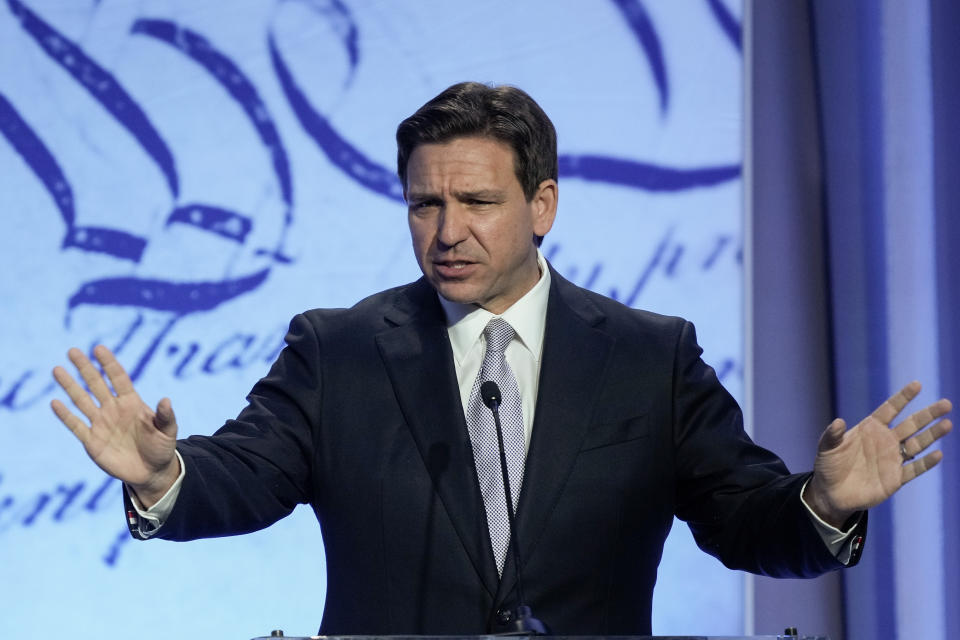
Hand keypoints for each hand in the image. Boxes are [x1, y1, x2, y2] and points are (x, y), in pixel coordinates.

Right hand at [51, 345, 179, 506]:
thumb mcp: (168, 431)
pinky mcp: (92, 441)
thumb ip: (165, 416)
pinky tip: (55, 402)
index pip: (118, 378)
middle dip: (85, 368)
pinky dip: (65, 415)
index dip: (109, 364)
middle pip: (96, 384)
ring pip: (82, 401)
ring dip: (70, 386)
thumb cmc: (162, 447)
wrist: (151, 471)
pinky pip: (76, 425)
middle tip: (73, 351)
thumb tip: (165, 400)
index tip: (99, 348)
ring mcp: (101, 424)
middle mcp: (113, 409)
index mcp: (132, 403)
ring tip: (57, 369)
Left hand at [804, 381, 951, 527]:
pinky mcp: (895, 478)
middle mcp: (885, 440)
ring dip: (932, 435)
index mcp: (870, 428)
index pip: (890, 409)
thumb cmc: (828, 465)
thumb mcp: (826, 447)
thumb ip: (832, 435)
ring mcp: (892, 459)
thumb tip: (838, 422)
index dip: (903, 397)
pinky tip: (937, 454)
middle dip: (928, 414)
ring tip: (947, 424)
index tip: (917, 385)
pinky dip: (925, 462)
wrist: (831, 493)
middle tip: (946, 404)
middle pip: (911, 424)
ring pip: (917, 444)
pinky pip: (914, 468)